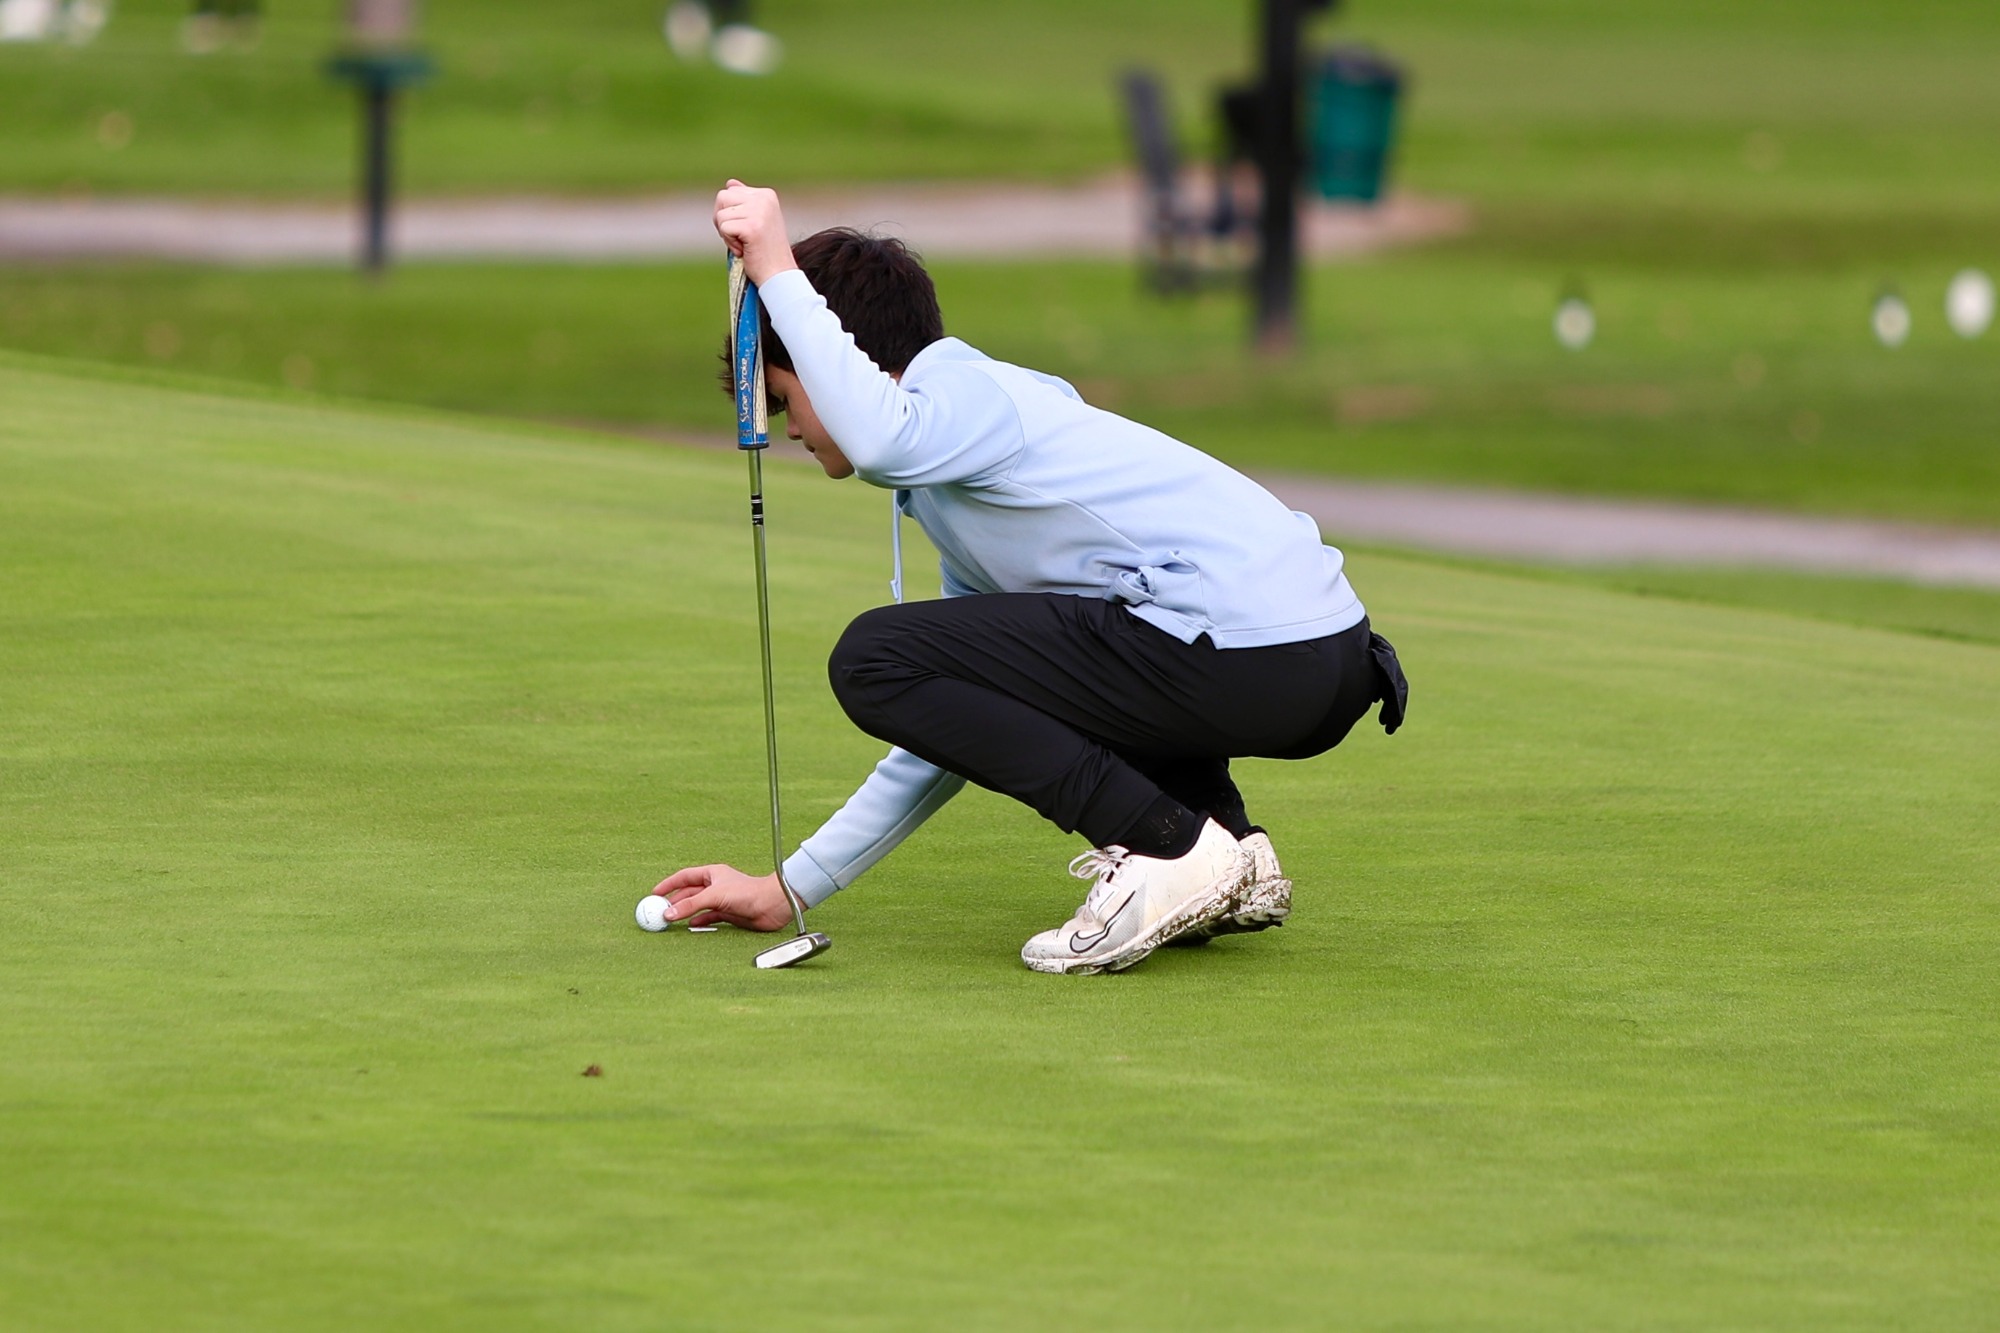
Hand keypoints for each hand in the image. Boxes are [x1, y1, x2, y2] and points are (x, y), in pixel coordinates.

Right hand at [650, 863, 795, 931]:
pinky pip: (708, 917)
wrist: (772, 905)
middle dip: (674, 901)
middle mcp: (716, 886)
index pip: (684, 876)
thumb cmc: (748, 892)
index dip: (669, 884)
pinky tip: (691, 926)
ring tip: (670, 920)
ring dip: (685, 913)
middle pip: (689, 893)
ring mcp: (722, 900)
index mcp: (712, 874)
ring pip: (698, 906)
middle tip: (658, 911)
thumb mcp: (714, 896)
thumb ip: (690, 905)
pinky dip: (698, 921)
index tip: (654, 893)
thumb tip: (668, 914)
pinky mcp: (728, 914)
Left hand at [713, 179, 798, 285]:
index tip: (746, 229)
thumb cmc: (765, 251)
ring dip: (727, 234)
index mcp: (766, 194)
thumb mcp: (756, 220)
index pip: (729, 192)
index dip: (730, 214)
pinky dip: (730, 244)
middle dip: (724, 221)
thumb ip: (743, 201)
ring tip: (746, 244)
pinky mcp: (752, 226)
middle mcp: (764, 198)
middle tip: (742, 237)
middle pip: (721, 198)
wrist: (778, 275)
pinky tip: (745, 250)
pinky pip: (724, 228)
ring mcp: (759, 212)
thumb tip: (730, 183)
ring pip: (720, 215)